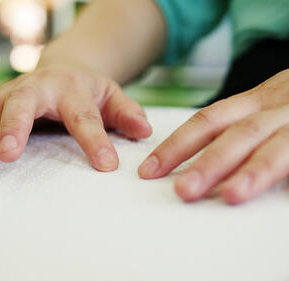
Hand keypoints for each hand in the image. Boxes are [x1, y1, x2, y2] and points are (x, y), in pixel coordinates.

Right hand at [0, 65, 151, 175]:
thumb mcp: (113, 96)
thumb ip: (128, 113)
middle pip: (22, 103)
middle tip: (7, 156)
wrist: (63, 69)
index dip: (95, 140)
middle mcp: (39, 87)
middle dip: (13, 128)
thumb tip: (145, 131)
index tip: (105, 165)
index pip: (84, 115)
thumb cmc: (88, 90)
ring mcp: (13, 92)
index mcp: (73, 88)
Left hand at [139, 69, 288, 203]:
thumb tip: (202, 166)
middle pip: (233, 132)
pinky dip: (278, 174)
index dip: (176, 145)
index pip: (206, 121)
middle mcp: (276, 106)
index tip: (150, 169)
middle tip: (180, 190)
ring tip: (224, 195)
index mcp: (254, 102)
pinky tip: (258, 192)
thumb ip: (239, 133)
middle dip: (204, 162)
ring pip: (270, 144)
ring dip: (245, 171)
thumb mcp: (265, 110)